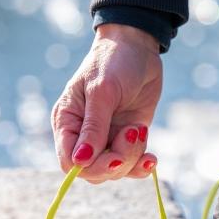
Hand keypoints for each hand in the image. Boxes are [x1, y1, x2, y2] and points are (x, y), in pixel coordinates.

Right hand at [51, 24, 161, 182]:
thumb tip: (81, 162)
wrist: (138, 47)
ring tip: (138, 129)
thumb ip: (93, 128)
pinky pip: (132, 164)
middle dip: (115, 162)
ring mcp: (107, 138)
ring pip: (115, 170)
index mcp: (67, 122)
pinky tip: (151, 158)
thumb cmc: (113, 62)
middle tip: (131, 135)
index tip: (112, 157)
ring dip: (131, 157)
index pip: (69, 162)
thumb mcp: (102, 92)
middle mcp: (84, 135)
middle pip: (93, 171)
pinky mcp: (127, 138)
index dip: (89, 167)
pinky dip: (142, 165)